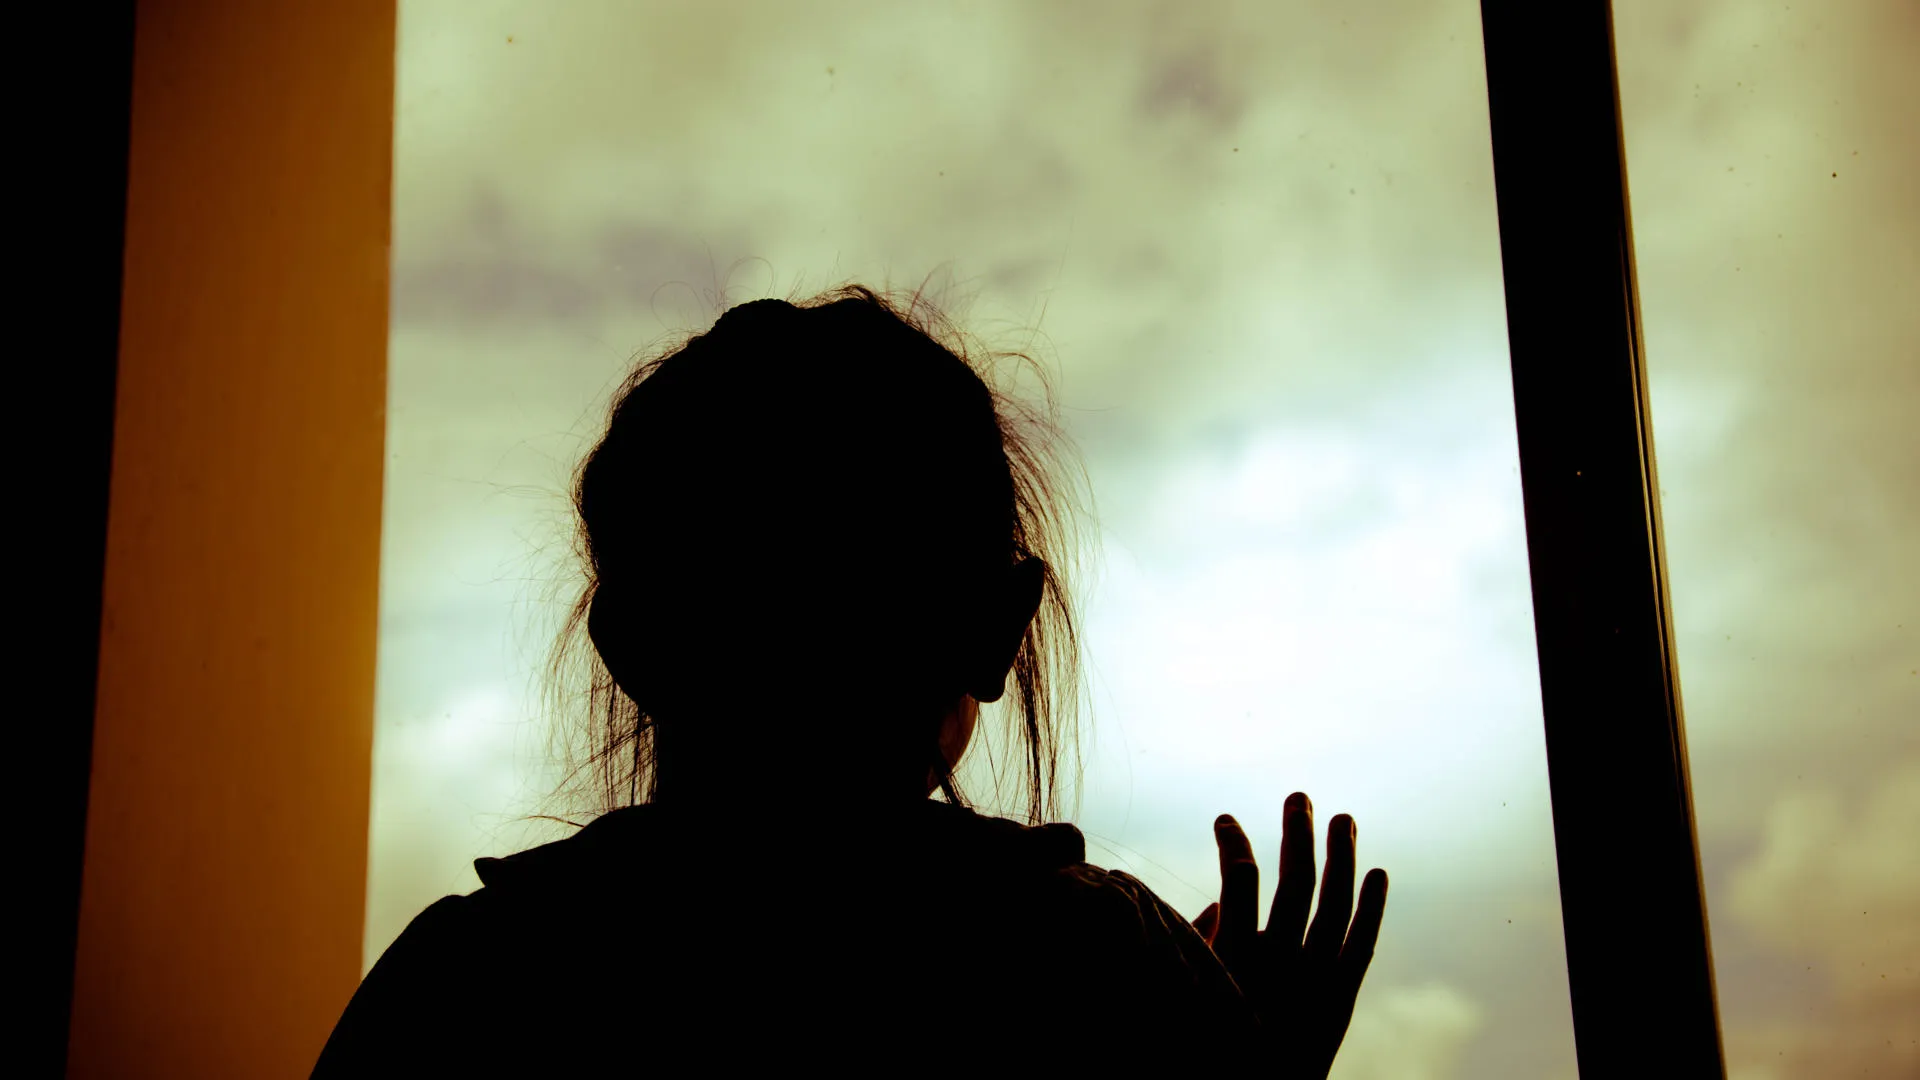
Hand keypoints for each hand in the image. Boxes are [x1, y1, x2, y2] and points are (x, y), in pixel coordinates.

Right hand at [1192, 792, 1387, 1077]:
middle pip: (1296, 882)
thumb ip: (1199, 947)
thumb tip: (1216, 903)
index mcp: (1235, 960)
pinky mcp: (1342, 1002)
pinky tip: (1378, 873)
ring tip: (1344, 818)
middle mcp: (1280, 966)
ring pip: (1336, 905)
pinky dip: (1372, 907)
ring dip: (1342, 856)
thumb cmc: (1212, 1047)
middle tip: (1299, 797)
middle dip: (1297, 834)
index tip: (1223, 817)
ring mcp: (1317, 982)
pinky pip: (1363, 944)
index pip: (1238, 880)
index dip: (1232, 843)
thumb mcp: (1189, 995)